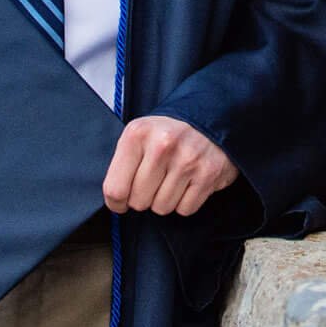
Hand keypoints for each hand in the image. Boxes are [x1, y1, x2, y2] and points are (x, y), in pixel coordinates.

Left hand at [101, 115, 236, 216]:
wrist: (210, 117)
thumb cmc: (167, 132)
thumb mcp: (139, 135)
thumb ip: (123, 164)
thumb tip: (115, 201)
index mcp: (138, 134)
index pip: (115, 189)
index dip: (116, 203)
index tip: (121, 202)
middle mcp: (162, 145)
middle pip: (139, 202)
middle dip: (144, 198)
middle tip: (153, 182)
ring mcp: (187, 160)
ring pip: (162, 207)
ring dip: (165, 200)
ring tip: (172, 180)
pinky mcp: (208, 174)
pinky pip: (185, 209)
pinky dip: (185, 202)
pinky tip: (188, 183)